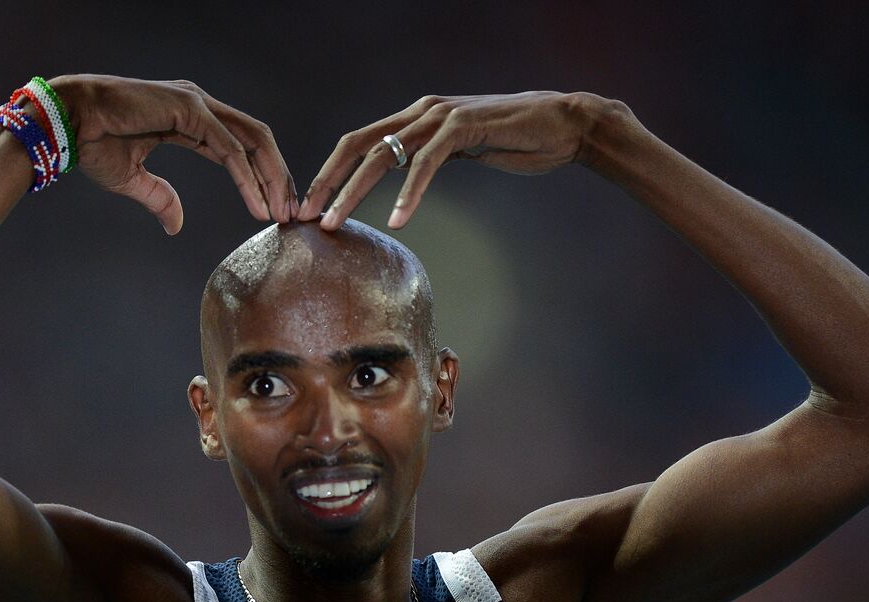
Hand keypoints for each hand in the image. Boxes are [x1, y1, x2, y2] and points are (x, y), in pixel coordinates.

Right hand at [48, 75, 296, 233]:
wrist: (67, 121)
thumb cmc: (93, 143)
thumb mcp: (134, 180)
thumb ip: (160, 197)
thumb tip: (177, 225)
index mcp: (191, 118)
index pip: (241, 147)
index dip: (261, 177)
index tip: (273, 209)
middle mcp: (200, 107)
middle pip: (257, 141)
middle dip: (278, 177)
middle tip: (290, 213)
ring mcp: (198, 104)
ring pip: (253, 142)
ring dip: (272, 178)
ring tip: (281, 212)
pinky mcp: (191, 109)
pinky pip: (230, 150)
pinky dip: (248, 179)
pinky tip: (258, 205)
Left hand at [298, 91, 601, 229]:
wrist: (565, 124)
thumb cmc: (517, 141)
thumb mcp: (462, 150)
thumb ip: (431, 157)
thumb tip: (405, 179)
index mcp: (415, 117)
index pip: (358, 143)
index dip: (329, 173)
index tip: (309, 206)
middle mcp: (421, 112)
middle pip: (357, 145)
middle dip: (326, 182)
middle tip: (303, 216)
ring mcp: (441, 117)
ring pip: (383, 154)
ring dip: (353, 192)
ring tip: (334, 223)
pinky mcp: (464, 128)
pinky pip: (426, 163)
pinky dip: (408, 193)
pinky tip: (396, 220)